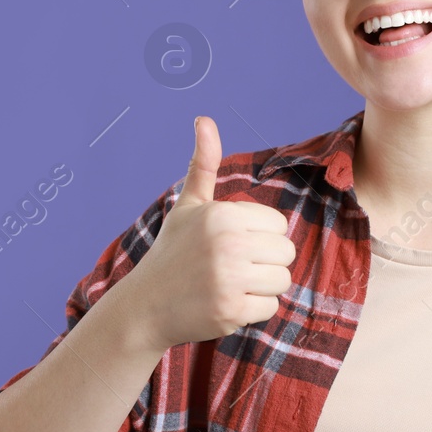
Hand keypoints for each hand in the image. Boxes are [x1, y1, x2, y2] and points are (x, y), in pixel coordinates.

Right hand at [127, 116, 295, 349]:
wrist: (145, 307)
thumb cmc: (173, 252)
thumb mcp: (188, 206)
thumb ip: (203, 164)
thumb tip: (204, 119)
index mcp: (222, 215)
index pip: (279, 225)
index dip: (260, 236)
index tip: (231, 244)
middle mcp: (227, 244)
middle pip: (286, 252)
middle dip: (265, 262)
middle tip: (232, 267)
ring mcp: (229, 280)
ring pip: (282, 281)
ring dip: (261, 287)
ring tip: (230, 285)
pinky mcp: (232, 311)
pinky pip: (271, 308)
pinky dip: (253, 310)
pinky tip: (225, 303)